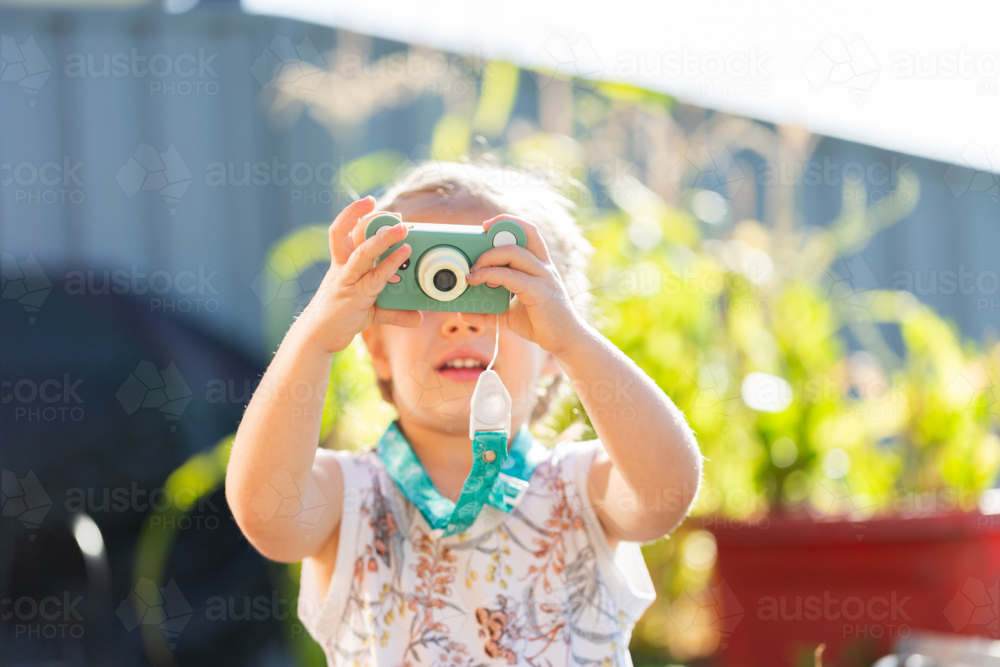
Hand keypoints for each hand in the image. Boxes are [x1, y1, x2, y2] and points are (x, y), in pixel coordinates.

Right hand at [299, 197, 422, 353]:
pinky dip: (390, 264)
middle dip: (368, 217)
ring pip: (362, 252)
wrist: (319, 337)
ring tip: (403, 228)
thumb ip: (394, 310)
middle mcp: (342, 267)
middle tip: (394, 214)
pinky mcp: (355, 295)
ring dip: (383, 238)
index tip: (371, 202)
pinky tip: (404, 254)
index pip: (345, 230)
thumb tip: (417, 316)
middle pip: (348, 232)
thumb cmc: (341, 317)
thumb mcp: (371, 311)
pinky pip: (373, 276)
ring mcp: (347, 280)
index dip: (355, 213)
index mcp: (342, 263)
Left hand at [462, 215, 588, 356]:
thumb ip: (487, 312)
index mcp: (539, 265)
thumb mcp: (508, 315)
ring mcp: (544, 277)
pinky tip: (478, 282)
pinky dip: (491, 275)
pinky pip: (512, 277)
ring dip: (488, 257)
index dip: (508, 222)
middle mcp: (543, 267)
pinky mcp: (540, 292)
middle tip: (473, 255)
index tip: (486, 226)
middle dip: (494, 235)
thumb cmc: (540, 323)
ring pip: (514, 252)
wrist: (564, 341)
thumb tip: (462, 313)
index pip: (528, 232)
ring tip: (472, 272)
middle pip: (523, 234)